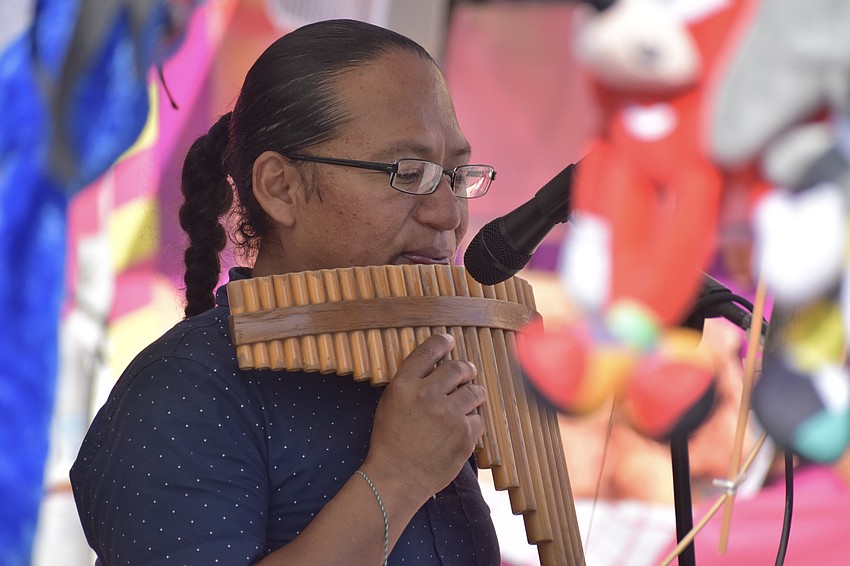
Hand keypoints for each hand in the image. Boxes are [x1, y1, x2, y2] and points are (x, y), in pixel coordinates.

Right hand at [363, 333, 486, 498]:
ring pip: (474, 391)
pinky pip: (479, 419)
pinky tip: (463, 429)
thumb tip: (435, 366)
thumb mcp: (390, 403)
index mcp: (404, 385)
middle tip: (468, 372)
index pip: (428, 351)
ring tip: (470, 400)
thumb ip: (411, 383)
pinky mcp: (465, 434)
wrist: (397, 477)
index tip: (449, 340)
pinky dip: (473, 423)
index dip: (442, 342)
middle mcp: (427, 394)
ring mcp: (448, 414)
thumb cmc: (390, 441)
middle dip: (466, 369)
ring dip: (474, 394)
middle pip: (458, 367)